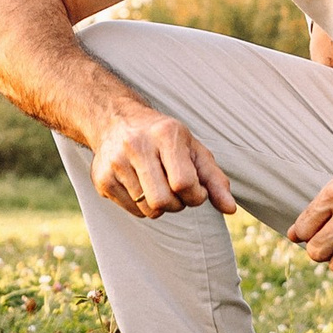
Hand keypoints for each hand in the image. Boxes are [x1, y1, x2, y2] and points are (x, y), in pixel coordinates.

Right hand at [91, 108, 239, 221]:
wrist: (117, 121)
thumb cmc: (164, 138)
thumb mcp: (194, 149)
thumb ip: (215, 179)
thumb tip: (230, 209)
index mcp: (164, 135)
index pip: (184, 183)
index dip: (196, 195)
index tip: (197, 188)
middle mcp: (136, 146)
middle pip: (163, 201)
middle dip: (178, 204)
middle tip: (178, 190)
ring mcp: (115, 163)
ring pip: (149, 210)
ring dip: (162, 206)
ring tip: (160, 185)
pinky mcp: (102, 180)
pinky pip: (134, 212)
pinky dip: (144, 206)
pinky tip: (142, 186)